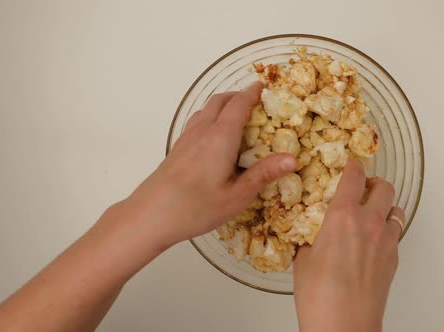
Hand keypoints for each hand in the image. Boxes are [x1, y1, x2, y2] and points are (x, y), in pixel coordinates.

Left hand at [124, 82, 296, 246]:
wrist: (150, 215)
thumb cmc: (196, 207)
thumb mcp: (237, 196)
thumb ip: (263, 174)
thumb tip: (293, 159)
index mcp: (221, 137)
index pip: (239, 104)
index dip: (252, 93)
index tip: (264, 85)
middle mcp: (203, 131)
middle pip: (220, 101)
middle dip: (238, 95)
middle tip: (254, 100)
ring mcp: (186, 138)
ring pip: (205, 109)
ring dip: (222, 104)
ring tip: (236, 114)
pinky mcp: (177, 148)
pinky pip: (196, 121)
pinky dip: (210, 116)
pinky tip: (213, 135)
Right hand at [293, 160, 404, 331]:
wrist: (343, 326)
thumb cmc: (320, 297)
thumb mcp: (304, 259)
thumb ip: (312, 237)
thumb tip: (313, 234)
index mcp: (342, 216)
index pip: (354, 176)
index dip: (353, 166)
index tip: (351, 165)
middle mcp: (369, 222)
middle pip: (384, 186)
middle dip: (373, 182)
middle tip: (362, 187)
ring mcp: (386, 240)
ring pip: (396, 209)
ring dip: (384, 206)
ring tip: (371, 214)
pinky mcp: (394, 258)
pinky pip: (395, 233)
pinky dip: (386, 230)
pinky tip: (372, 241)